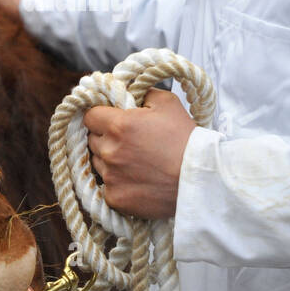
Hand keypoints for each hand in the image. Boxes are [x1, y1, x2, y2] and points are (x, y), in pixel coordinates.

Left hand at [84, 88, 196, 219]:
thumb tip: (127, 92)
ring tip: (135, 162)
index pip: (90, 116)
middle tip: (128, 141)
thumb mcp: (167, 103)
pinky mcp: (114, 198)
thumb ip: (141, 93)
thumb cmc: (185, 139)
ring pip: (98, 163)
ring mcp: (110, 177)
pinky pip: (106, 186)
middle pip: (92, 139)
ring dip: (110, 160)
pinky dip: (117, 183)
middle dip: (106, 137)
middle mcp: (109, 150)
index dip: (100, 116)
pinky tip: (137, 180)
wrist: (199, 179)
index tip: (111, 119)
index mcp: (118, 125)